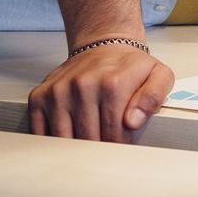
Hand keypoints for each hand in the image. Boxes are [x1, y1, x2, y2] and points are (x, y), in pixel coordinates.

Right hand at [28, 44, 173, 141]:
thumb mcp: (158, 75)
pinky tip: (68, 137)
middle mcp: (82, 86)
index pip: (113, 134)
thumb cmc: (130, 66)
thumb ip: (154, 97)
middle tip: (106, 148)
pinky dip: (53, 142)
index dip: (119, 146)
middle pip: (88, 139)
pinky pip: (40, 132)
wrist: (104, 46)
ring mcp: (58, 91)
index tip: (122, 145)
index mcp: (112, 84)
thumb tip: (132, 121)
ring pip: (63, 140)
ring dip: (75, 149)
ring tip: (89, 145)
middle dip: (99, 150)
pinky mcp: (39, 96)